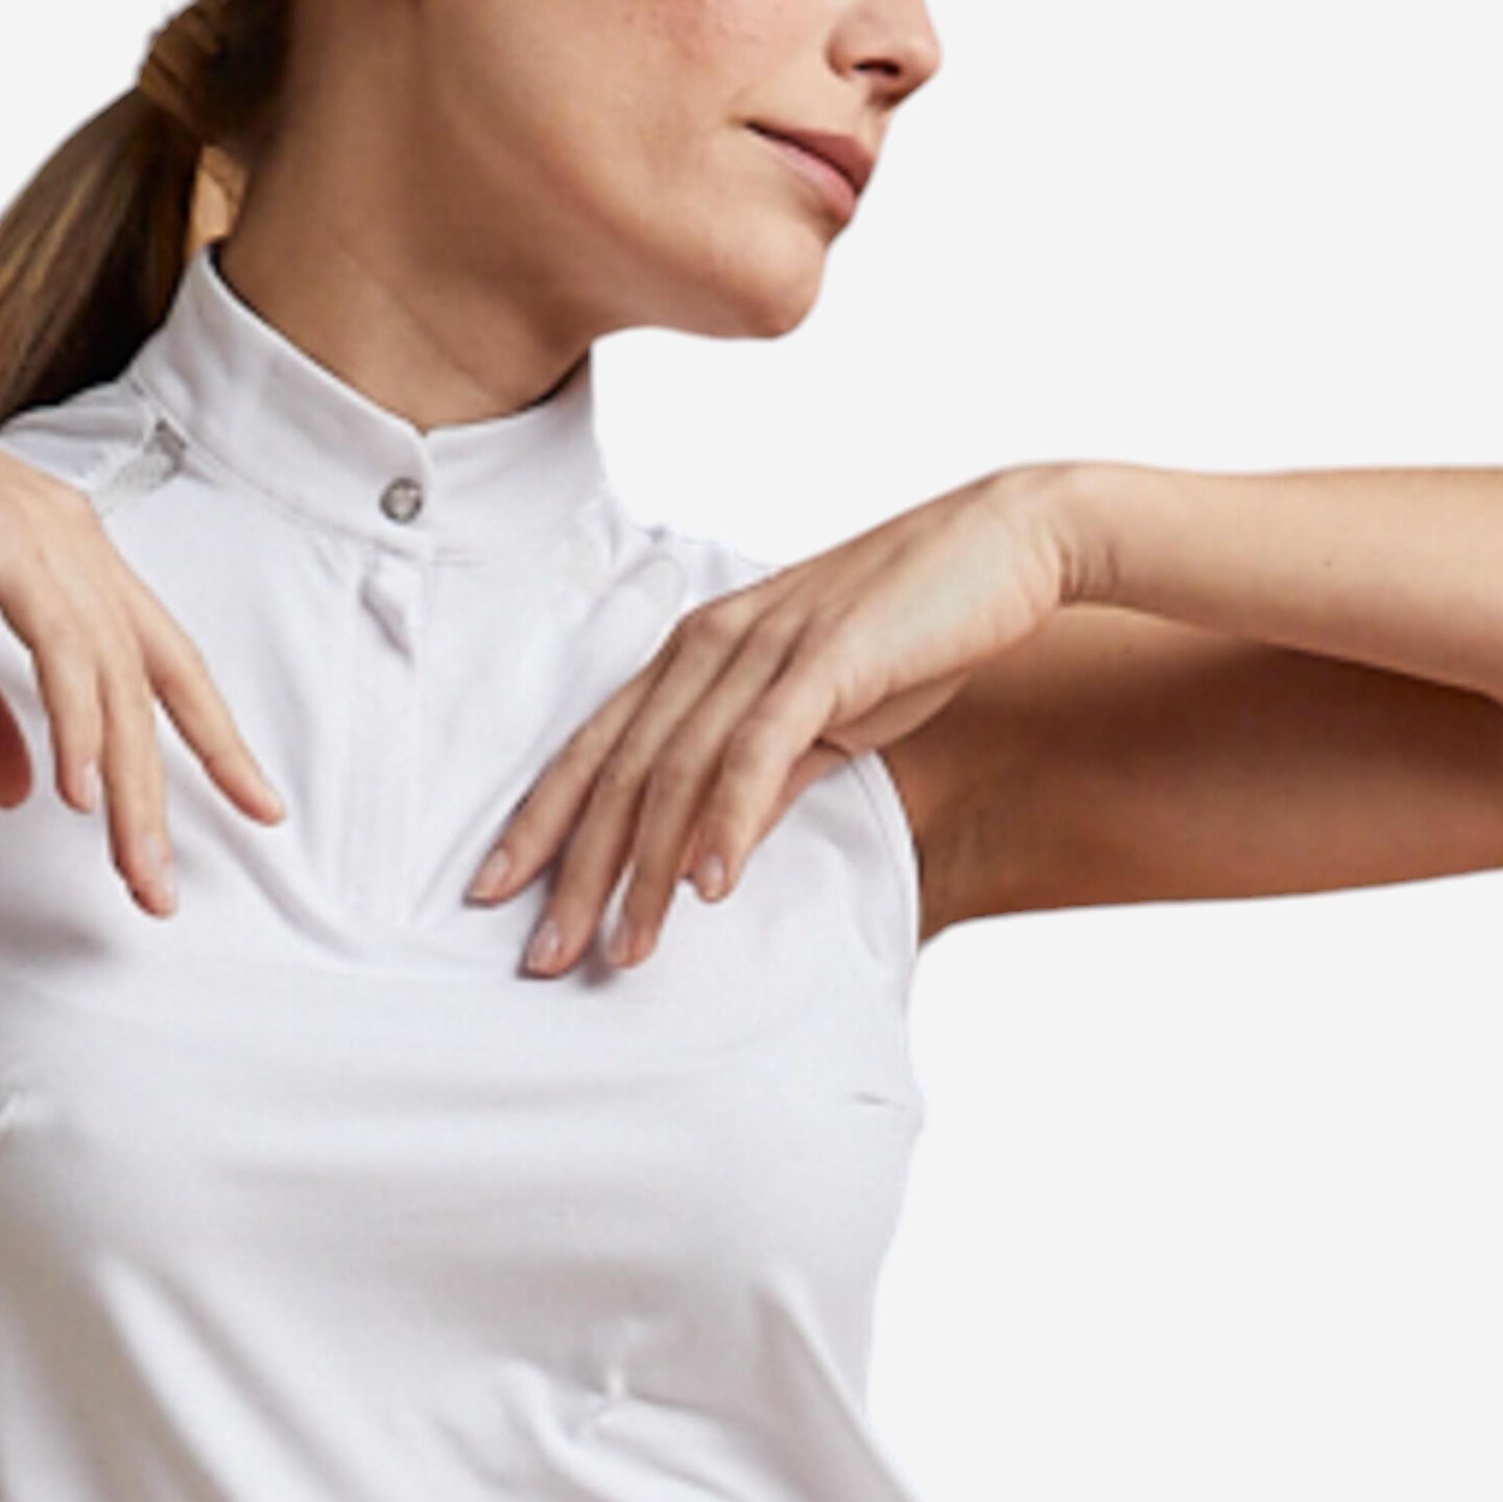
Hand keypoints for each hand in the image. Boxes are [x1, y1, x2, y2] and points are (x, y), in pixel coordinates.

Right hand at [0, 320, 285, 914]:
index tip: (253, 806)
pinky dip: (75, 721)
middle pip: (154, 682)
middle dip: (174, 790)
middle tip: (167, 889)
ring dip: (130, 782)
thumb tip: (20, 793)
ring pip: (116, 676)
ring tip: (135, 869)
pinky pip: (60, 643)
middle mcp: (74, 539)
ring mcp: (44, 532)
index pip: (159, 660)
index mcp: (65, 554)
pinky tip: (79, 792)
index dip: (210, 736)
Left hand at [468, 463, 1084, 972]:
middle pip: (616, 772)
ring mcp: (762, 647)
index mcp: (695, 653)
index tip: (497, 895)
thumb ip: (761, 779)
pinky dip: (727, 821)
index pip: (595, 750)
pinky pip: (757, 750)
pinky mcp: (823, 657)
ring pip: (674, 771)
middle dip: (573, 871)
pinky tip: (710, 886)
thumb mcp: (819, 716)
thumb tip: (710, 855)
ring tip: (626, 948)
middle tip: (542, 955)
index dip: (539, 824)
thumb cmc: (911, 629)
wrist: (1006, 545)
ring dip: (645, 870)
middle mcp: (709, 644)